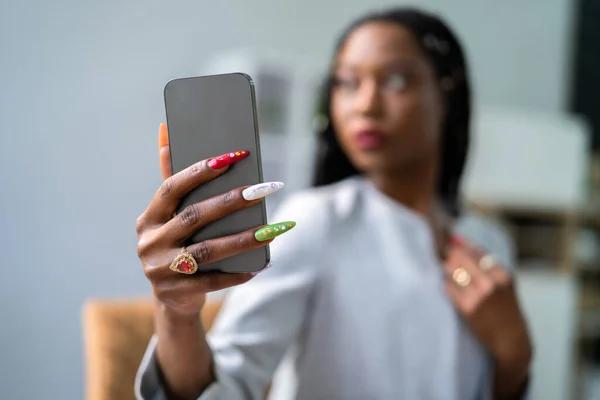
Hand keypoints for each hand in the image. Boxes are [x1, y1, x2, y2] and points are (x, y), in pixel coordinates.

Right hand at [136, 123, 289, 315]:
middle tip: (264, 189)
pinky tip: (263, 262)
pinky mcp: (177, 294)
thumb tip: (166, 129)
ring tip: (273, 229)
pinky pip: (214, 280)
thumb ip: (171, 176)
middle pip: (194, 217)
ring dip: (244, 238)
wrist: (172, 298)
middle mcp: (150, 243)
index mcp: (149, 218)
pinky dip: (239, 272)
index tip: (234, 156)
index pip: (172, 188)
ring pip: (208, 250)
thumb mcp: (169, 215)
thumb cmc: (176, 244)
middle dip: (232, 201)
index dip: (200, 171)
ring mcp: (161, 270)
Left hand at [444, 236, 531, 397]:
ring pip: (452, 270)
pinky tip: (448, 286)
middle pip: (460, 257)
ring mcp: (478, 295)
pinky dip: (446, 284)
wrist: (510, 337)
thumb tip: (458, 239)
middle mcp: (491, 283)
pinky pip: (448, 287)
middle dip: (449, 254)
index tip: (451, 242)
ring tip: (444, 268)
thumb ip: (485, 262)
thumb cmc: (505, 307)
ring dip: (445, 267)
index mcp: (502, 273)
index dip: (460, 245)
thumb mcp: (503, 282)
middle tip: (441, 254)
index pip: (476, 250)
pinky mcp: (467, 308)